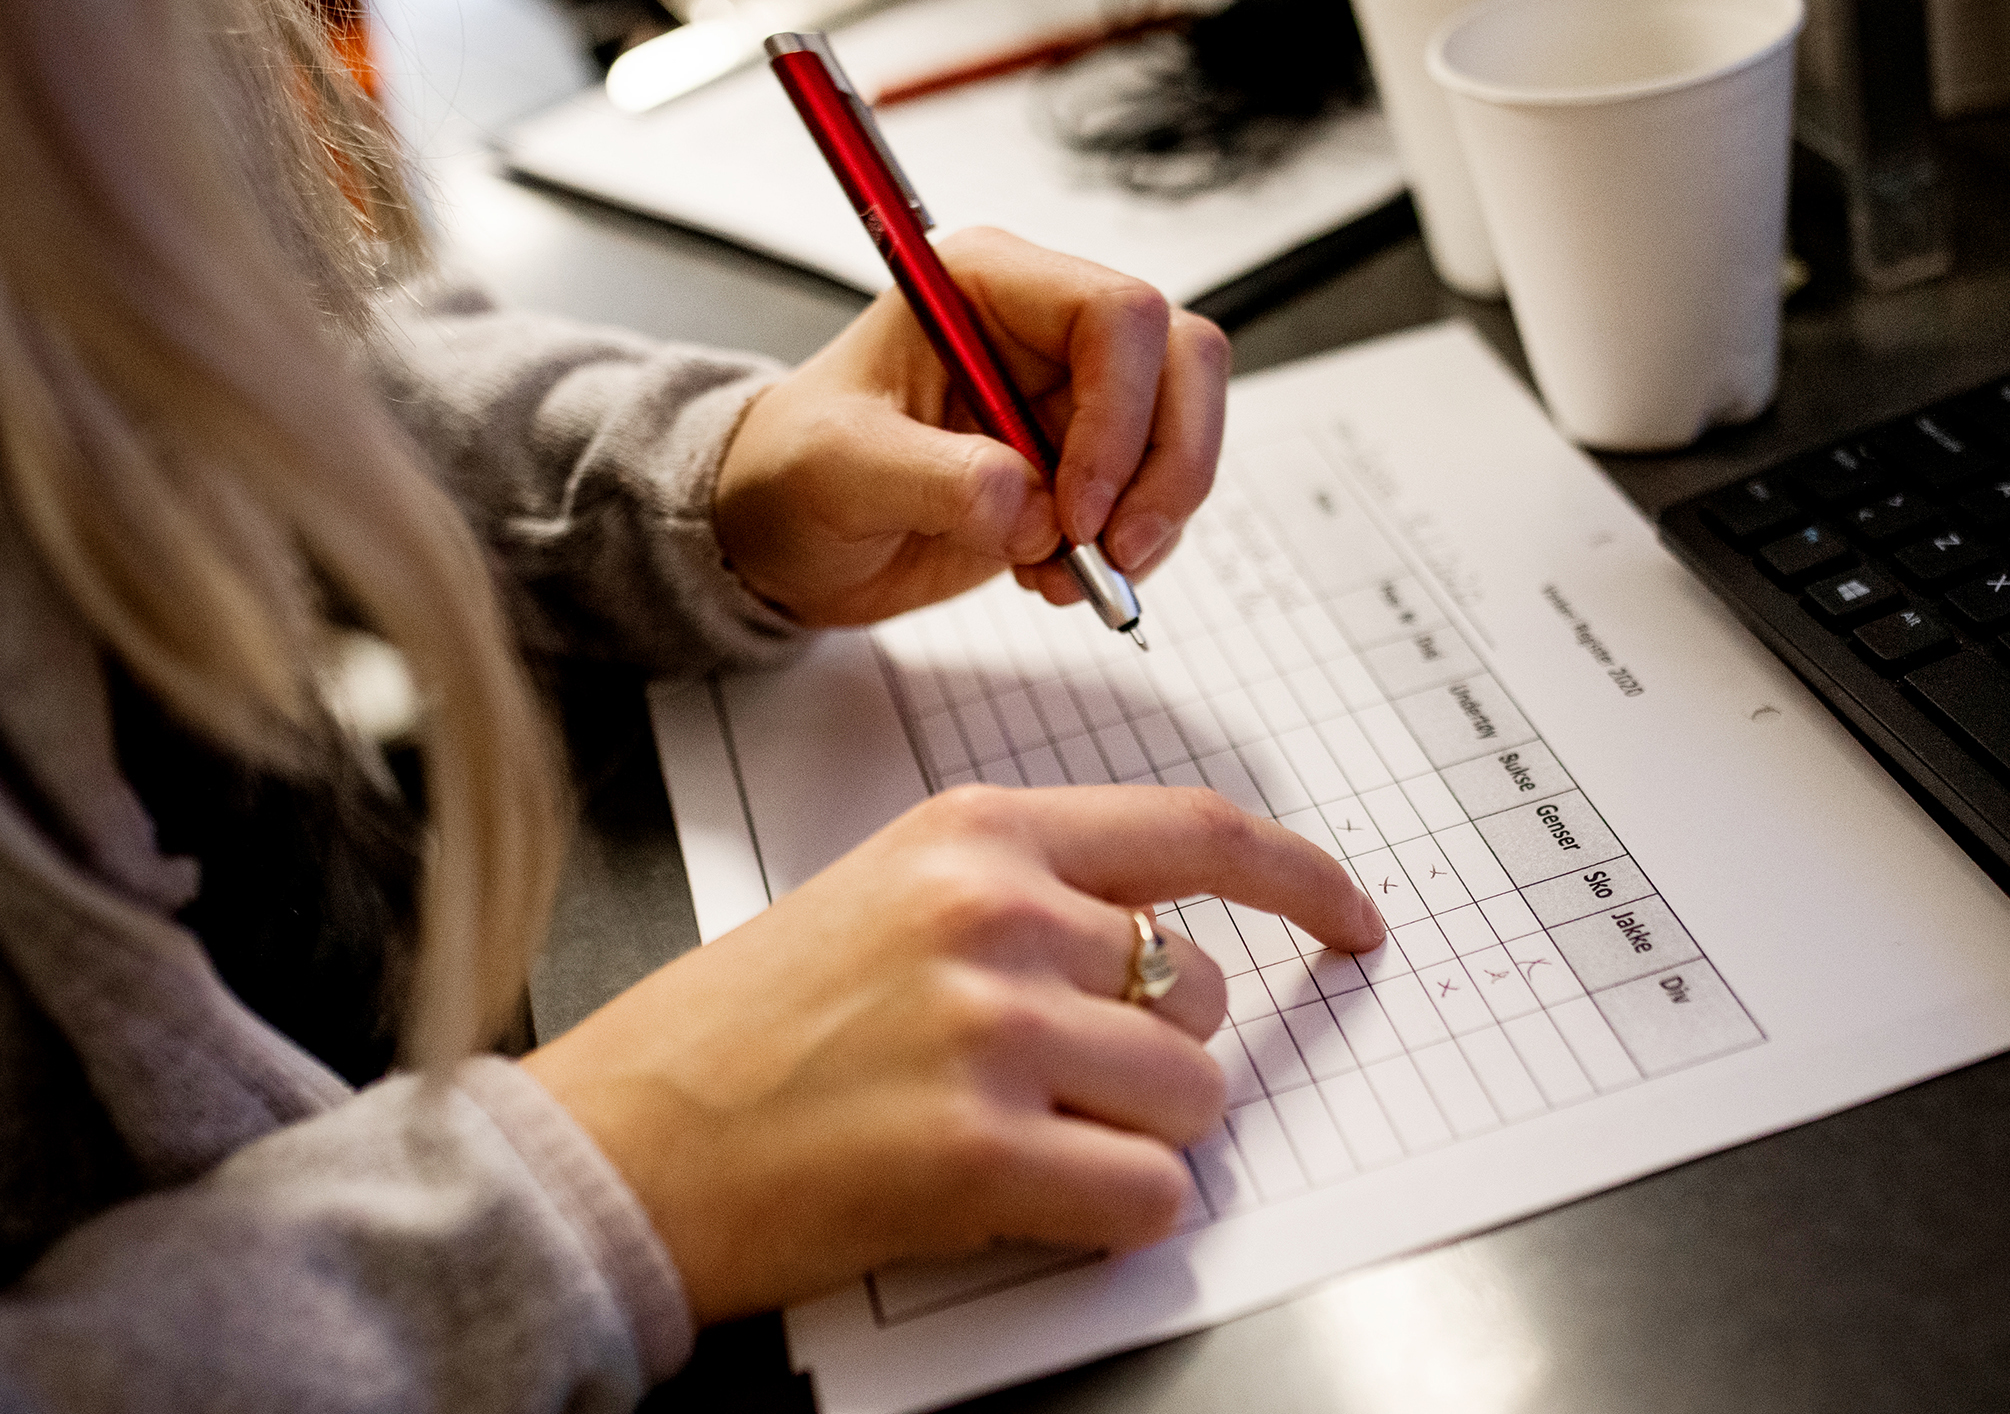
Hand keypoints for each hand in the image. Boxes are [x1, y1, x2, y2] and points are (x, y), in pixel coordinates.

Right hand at [523, 785, 1383, 1324]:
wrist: (617, 1142)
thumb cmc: (745, 1028)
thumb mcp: (888, 893)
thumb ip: (1032, 894)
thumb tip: (1170, 954)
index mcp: (977, 832)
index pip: (1198, 833)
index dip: (1304, 878)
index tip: (1354, 917)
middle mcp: (996, 913)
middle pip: (1205, 993)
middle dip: (1162, 1053)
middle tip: (1054, 1085)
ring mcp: (989, 1028)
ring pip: (1192, 1095)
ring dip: (1135, 1137)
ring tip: (1017, 1140)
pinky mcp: (976, 1152)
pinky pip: (1151, 1194)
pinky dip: (1116, 1215)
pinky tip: (1023, 1200)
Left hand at [713, 228, 1228, 626]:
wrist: (785, 534)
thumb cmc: (791, 472)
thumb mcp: (837, 471)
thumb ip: (934, 481)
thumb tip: (1033, 507)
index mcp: (986, 285)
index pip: (1114, 315)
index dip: (1119, 413)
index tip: (1075, 508)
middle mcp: (1044, 329)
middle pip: (1181, 363)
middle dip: (1165, 467)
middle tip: (1115, 551)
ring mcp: (1073, 396)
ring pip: (1185, 431)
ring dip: (1151, 518)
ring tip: (1068, 575)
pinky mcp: (1086, 462)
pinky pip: (1158, 494)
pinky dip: (1129, 549)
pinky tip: (1052, 575)